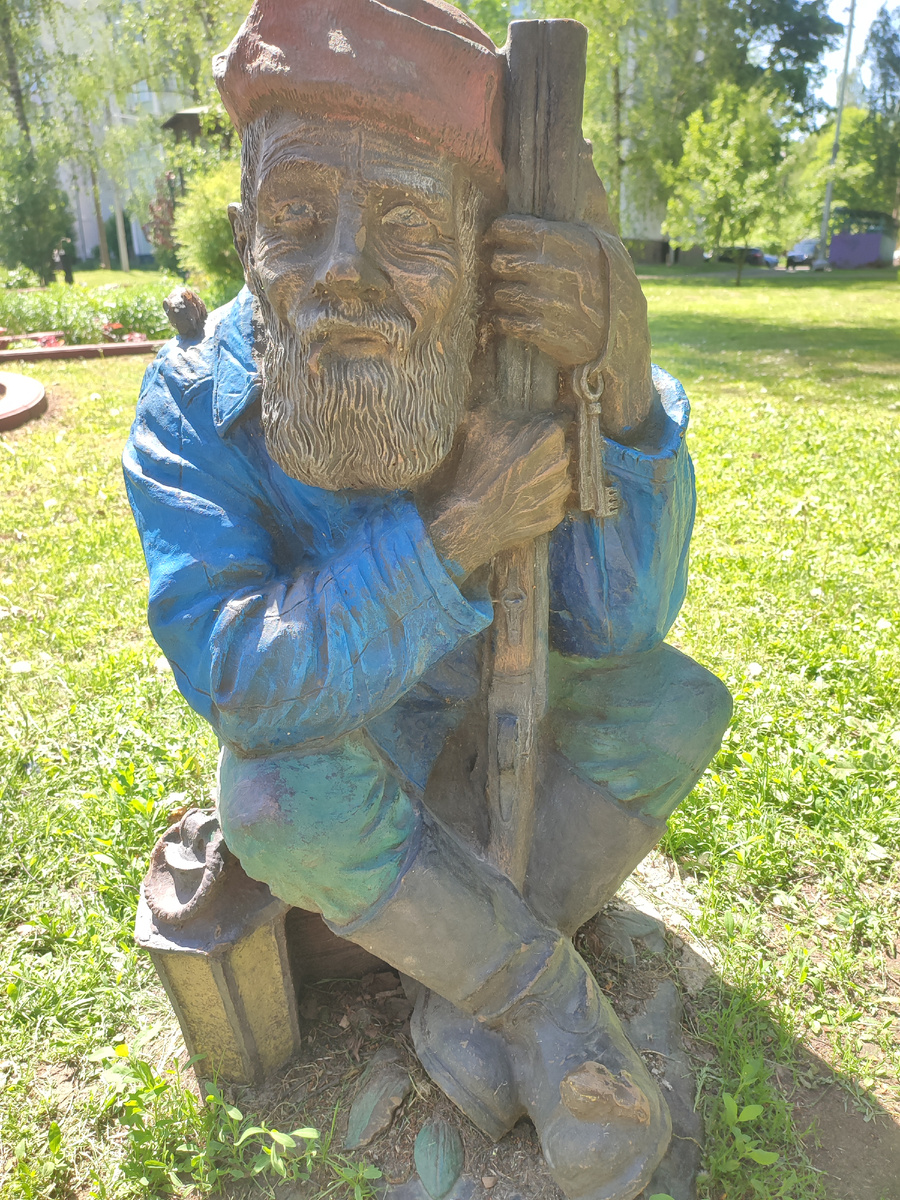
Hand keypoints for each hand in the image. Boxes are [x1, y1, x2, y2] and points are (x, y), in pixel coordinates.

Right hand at [428, 411, 570, 578]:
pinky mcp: (555, 514)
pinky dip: (542, 498)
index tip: (549, 417)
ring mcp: (560, 490)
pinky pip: (553, 500)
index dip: (554, 416)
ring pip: (560, 474)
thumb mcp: (479, 425)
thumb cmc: (475, 471)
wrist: (472, 519)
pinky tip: (521, 499)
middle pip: (562, 446)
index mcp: (548, 434)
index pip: (564, 415)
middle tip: (524, 452)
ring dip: (545, 473)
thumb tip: (500, 398)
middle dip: (546, 446)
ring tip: (520, 479)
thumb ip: (498, 407)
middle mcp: (562, 460)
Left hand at [486, 215, 608, 369]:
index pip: (515, 227)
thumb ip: (568, 229)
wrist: (622, 335)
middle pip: (501, 261)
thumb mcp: (600, 246)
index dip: (497, 232)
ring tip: (509, 296)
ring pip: (500, 294)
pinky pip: (507, 322)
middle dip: (498, 266)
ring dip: (500, 296)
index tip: (492, 238)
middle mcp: (559, 269)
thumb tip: (533, 212)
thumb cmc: (605, 285)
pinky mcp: (545, 332)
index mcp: (571, 241)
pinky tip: (512, 319)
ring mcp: (551, 302)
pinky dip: (504, 321)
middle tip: (501, 271)